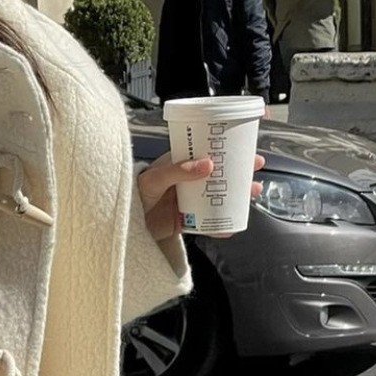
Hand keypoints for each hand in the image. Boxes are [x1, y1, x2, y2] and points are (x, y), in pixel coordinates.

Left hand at [138, 151, 265, 240]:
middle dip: (239, 171)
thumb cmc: (134, 194)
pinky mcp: (185, 220)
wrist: (120, 224)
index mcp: (181, 161)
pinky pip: (206, 222)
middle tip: (255, 170)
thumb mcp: (154, 178)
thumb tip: (206, 165)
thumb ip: (177, 170)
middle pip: (219, 172)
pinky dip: (219, 226)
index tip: (248, 147)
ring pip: (217, 195)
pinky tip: (231, 228)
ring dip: (236, 196)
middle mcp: (187, 179)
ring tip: (251, 194)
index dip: (229, 146)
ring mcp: (188, 199)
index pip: (208, 149)